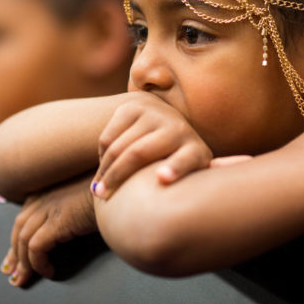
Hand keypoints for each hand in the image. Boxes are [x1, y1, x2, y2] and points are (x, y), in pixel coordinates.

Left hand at [1, 174, 95, 286]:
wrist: (120, 187)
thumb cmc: (106, 194)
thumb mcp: (80, 200)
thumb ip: (67, 210)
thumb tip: (62, 232)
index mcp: (47, 191)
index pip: (22, 219)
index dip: (16, 241)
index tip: (14, 258)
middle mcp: (43, 198)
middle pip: (18, 229)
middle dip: (14, 254)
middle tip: (14, 273)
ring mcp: (49, 208)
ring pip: (23, 240)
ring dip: (24, 263)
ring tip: (26, 279)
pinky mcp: (57, 222)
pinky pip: (36, 248)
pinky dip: (39, 263)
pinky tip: (49, 271)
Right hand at [91, 92, 212, 198]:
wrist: (164, 118)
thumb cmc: (176, 161)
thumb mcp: (189, 175)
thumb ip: (196, 185)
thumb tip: (205, 185)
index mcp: (194, 151)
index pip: (186, 159)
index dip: (175, 168)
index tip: (162, 178)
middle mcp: (177, 128)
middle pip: (139, 153)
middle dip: (117, 176)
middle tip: (102, 196)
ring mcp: (154, 114)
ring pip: (118, 147)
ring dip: (104, 170)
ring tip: (98, 189)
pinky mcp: (132, 107)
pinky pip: (108, 138)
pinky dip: (101, 156)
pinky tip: (104, 169)